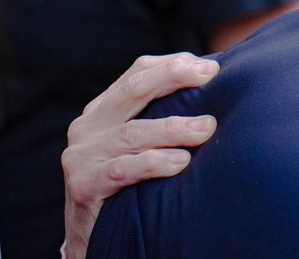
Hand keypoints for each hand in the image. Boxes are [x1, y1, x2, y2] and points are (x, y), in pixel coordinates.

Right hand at [62, 54, 219, 257]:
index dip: (174, 64)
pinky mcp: (83, 184)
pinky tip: (180, 163)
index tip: (211, 68)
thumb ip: (163, 115)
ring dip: (174, 128)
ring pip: (133, 132)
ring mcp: (83, 154)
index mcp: (104, 108)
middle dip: (174, 78)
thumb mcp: (139, 142)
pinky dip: (154, 163)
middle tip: (210, 78)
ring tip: (206, 128)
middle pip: (134, 89)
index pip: (139, 72)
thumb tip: (216, 89)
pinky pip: (122, 170)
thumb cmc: (127, 182)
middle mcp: (89, 125)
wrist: (91, 235)